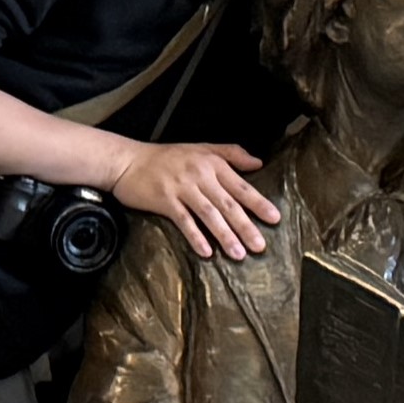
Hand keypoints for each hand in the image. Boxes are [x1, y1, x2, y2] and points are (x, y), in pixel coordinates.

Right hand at [108, 138, 280, 260]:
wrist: (128, 161)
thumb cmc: (167, 157)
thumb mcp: (201, 148)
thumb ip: (231, 154)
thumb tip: (258, 162)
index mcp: (212, 164)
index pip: (240, 186)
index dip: (258, 203)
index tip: (274, 219)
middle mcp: (200, 175)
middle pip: (228, 204)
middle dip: (246, 226)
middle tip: (260, 246)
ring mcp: (182, 188)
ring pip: (209, 214)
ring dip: (225, 235)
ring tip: (238, 254)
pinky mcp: (165, 201)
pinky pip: (184, 221)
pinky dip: (196, 236)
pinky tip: (206, 252)